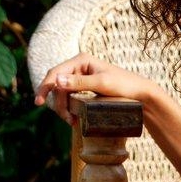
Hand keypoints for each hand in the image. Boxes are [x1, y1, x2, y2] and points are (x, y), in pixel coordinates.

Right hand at [34, 52, 154, 125]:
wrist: (141, 94)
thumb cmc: (125, 86)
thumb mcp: (102, 84)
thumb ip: (80, 82)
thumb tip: (56, 80)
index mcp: (81, 60)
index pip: (55, 73)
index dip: (45, 87)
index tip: (38, 103)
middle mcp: (79, 66)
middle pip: (57, 85)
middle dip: (58, 103)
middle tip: (67, 119)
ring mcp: (82, 76)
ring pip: (62, 93)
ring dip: (63, 107)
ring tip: (72, 121)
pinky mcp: (85, 87)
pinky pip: (70, 96)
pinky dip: (69, 107)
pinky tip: (73, 117)